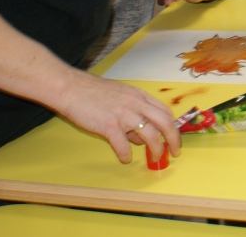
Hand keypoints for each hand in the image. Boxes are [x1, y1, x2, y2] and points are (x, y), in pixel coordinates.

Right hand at [53, 68, 180, 163]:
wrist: (70, 87)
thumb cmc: (92, 92)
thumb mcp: (120, 96)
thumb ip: (132, 112)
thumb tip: (139, 136)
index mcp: (139, 96)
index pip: (165, 111)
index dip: (173, 125)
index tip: (174, 136)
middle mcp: (136, 104)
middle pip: (165, 123)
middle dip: (174, 139)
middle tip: (175, 151)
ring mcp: (124, 115)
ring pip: (150, 135)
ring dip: (156, 149)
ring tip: (156, 158)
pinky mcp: (109, 125)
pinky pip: (123, 145)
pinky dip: (126, 154)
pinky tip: (124, 158)